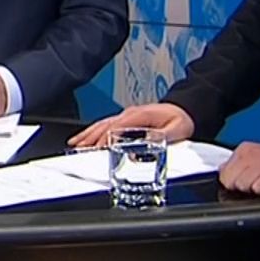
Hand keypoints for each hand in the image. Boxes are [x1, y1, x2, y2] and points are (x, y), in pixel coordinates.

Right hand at [69, 103, 194, 148]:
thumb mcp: (177, 130)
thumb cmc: (180, 119)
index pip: (118, 127)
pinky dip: (93, 131)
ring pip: (103, 124)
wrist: (184, 110)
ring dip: (88, 134)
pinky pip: (106, 125)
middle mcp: (131, 114)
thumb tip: (148, 143)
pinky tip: (85, 138)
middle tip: (79, 150)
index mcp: (141, 115)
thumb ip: (162, 136)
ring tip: (75, 144)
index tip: (97, 148)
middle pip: (106, 125)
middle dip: (91, 137)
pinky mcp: (126, 120)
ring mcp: (127, 116)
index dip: (106, 138)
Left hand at [218, 142, 259, 194]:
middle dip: (242, 188)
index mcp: (245, 149)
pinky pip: (259, 188)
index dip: (232, 183)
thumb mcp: (256, 160)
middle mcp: (253, 153)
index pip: (223, 173)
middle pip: (231, 181)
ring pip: (243, 185)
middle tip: (257, 183)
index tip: (245, 181)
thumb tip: (222, 171)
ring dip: (255, 189)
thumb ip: (237, 165)